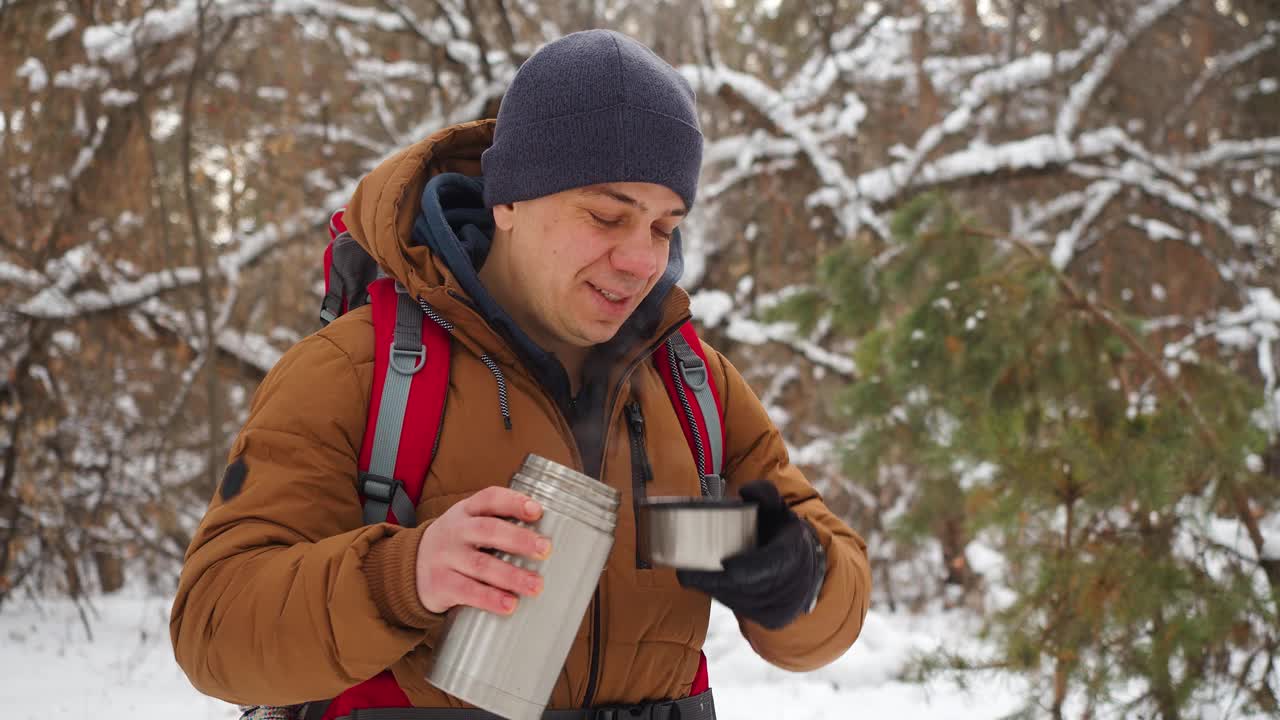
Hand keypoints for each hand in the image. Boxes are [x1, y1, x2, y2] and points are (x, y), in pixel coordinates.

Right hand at [415, 486, 551, 615]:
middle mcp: (456, 531)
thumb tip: (547, 539)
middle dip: (519, 539)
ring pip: (481, 564)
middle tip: (545, 549)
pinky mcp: (440, 584)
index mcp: (466, 511)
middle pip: (488, 530)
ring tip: (536, 586)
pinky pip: (467, 591)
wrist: (408, 567)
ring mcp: (446, 557)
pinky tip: (509, 605)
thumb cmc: (455, 544)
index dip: (514, 502)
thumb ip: (499, 524)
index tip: (537, 511)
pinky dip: (490, 598)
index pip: (490, 498)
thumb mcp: (468, 524)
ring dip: (511, 576)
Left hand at [677, 480, 824, 629]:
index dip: (749, 567)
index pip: (772, 564)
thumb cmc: (782, 534)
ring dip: (714, 590)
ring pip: (739, 600)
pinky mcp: (772, 620)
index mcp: (792, 552)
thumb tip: (745, 492)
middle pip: (745, 586)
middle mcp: (791, 585)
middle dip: (714, 580)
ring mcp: (783, 606)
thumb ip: (764, 494)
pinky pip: (740, 608)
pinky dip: (722, 597)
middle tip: (685, 571)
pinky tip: (708, 586)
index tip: (725, 564)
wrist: (806, 567)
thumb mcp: (777, 509)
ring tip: (692, 576)